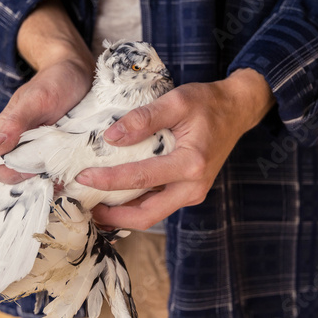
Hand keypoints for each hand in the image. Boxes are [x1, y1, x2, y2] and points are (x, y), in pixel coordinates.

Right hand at [0, 0, 94, 182]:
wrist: (77, 74)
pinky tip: (72, 170)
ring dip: (49, 177)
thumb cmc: (54, 82)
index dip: (9, 173)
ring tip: (66, 168)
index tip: (32, 168)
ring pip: (35, 176)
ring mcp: (37, 150)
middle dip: (32, 177)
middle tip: (55, 166)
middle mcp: (18, 145)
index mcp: (4, 134)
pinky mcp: (55, 151)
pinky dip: (61, 174)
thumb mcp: (35, 100)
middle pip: (15, 176)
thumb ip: (13, 123)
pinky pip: (53, 170)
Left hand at [76, 68, 274, 229]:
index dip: (108, 180)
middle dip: (113, 216)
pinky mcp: (188, 191)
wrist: (236, 111)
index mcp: (191, 164)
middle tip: (85, 207)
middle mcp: (193, 187)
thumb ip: (143, 118)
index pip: (141, 178)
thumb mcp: (176, 101)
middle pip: (147, 215)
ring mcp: (192, 193)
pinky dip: (135, 206)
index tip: (82, 177)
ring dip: (123, 214)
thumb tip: (110, 138)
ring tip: (95, 206)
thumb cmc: (207, 103)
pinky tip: (116, 199)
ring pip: (152, 215)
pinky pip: (158, 206)